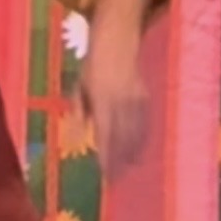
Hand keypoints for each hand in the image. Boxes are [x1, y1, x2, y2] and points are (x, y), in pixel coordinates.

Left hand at [71, 0, 154, 181]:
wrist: (118, 41)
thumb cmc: (93, 65)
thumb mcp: (79, 85)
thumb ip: (78, 110)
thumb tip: (76, 135)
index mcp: (102, 98)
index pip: (105, 133)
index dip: (105, 155)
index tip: (104, 173)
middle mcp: (121, 101)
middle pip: (122, 137)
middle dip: (119, 160)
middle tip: (115, 179)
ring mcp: (136, 99)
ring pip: (135, 132)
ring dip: (131, 153)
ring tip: (126, 170)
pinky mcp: (145, 97)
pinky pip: (144, 123)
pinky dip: (141, 139)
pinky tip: (138, 151)